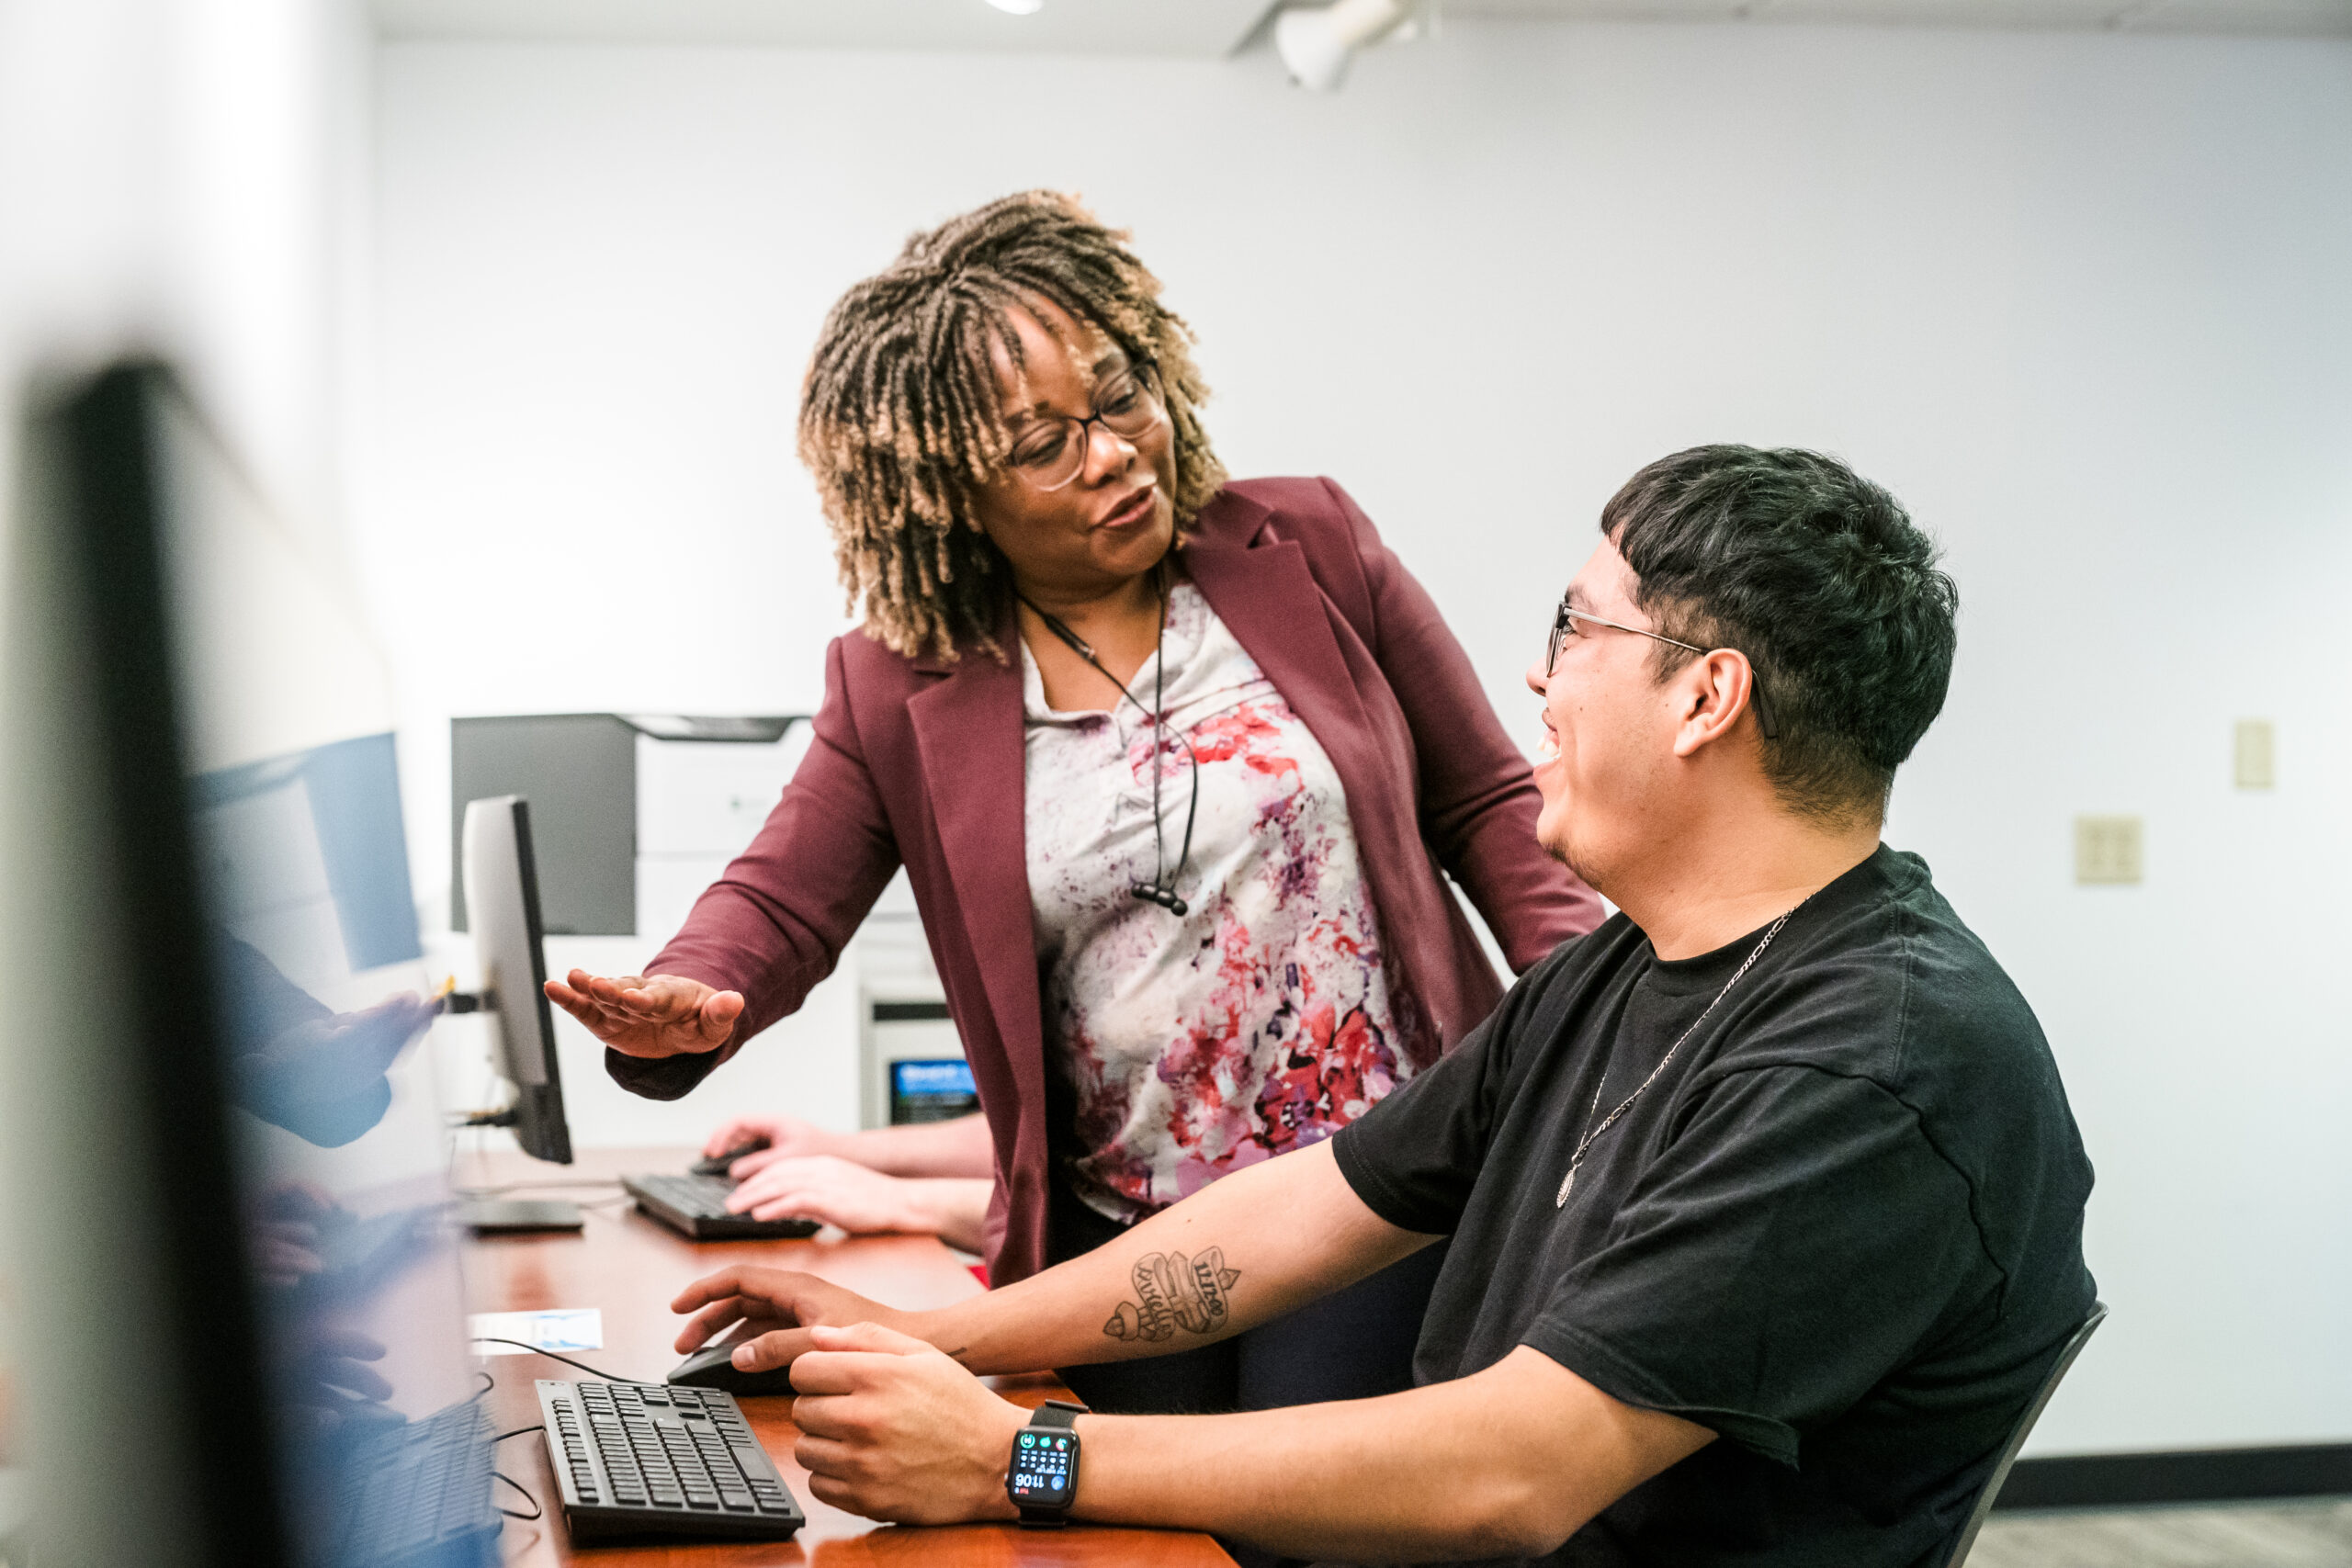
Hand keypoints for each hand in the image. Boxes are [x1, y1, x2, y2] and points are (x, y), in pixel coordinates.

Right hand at [543, 970, 743, 1058]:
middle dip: (611, 990)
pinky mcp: (605, 1018)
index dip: (645, 999)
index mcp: (672, 997)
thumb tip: (736, 1000)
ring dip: (587, 990)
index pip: (658, 999)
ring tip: (568, 979)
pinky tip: (552, 987)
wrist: (680, 1022)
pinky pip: (586, 1009)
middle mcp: (643, 996)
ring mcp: (621, 1006)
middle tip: (594, 983)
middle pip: (626, 993)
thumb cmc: (699, 1021)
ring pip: (603, 998)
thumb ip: (721, 1013)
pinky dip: (570, 1000)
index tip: (632, 998)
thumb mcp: (714, 1023)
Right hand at [670, 1266, 919, 1372]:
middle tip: (681, 1344)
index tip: (679, 1307)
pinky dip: (744, 1345)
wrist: (912, 1342)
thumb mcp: (818, 1341)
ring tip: (698, 1356)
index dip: (704, 1290)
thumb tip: (737, 1356)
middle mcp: (796, 1295)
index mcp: (796, 1287)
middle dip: (706, 1317)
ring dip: (722, 1334)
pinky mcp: (809, 1331)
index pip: (738, 1279)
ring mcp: (802, 1312)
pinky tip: (734, 1363)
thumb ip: (776, 1348)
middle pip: (738, 1299)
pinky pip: (766, 1333)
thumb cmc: (873, 1335)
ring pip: (749, 1318)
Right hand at [701, 1113, 842, 1169]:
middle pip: (737, 1130)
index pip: (739, 1122)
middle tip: (706, 1159)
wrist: (842, 1155)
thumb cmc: (820, 1151)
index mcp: (774, 1122)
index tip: (712, 1152)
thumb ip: (760, 1164)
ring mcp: (773, 1137)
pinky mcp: (775, 1149)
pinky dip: (741, 1161)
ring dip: (729, 1152)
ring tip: (714, 1166)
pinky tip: (735, 1174)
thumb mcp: (788, 1158)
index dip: (722, 1135)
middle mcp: (771, 1127)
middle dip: (720, 1143)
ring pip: (743, 1141)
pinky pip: (752, 1152)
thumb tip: (734, 1171)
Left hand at [724, 1155, 924, 1232]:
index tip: (743, 1189)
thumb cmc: (877, 1203)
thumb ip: (819, 1195)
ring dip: (753, 1197)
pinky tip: (759, 1215)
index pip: (783, 1166)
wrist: (904, 1202)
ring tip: (734, 1208)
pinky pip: (795, 1201)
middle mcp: (822, 1168)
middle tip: (729, 1201)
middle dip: (749, 1187)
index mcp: (824, 1164)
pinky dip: (773, 1207)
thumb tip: (796, 1207)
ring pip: (779, 1185)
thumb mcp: (843, 1191)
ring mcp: (826, 1182)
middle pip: (776, 1173)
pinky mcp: (831, 1199)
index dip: (759, 1177)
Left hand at [789, 1322, 1024, 1524]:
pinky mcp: (865, 1499)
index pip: (802, 1370)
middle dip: (820, 1407)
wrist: (995, 1460)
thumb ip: (866, 1337)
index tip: (832, 1380)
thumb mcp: (923, 1354)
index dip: (815, 1372)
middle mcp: (864, 1419)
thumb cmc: (961, 1403)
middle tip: (851, 1410)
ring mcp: (862, 1463)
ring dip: (824, 1443)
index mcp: (877, 1377)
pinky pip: (817, 1485)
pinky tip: (862, 1465)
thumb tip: (817, 1335)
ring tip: (858, 1439)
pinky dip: (833, 1477)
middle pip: (800, 1410)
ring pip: (804, 1449)